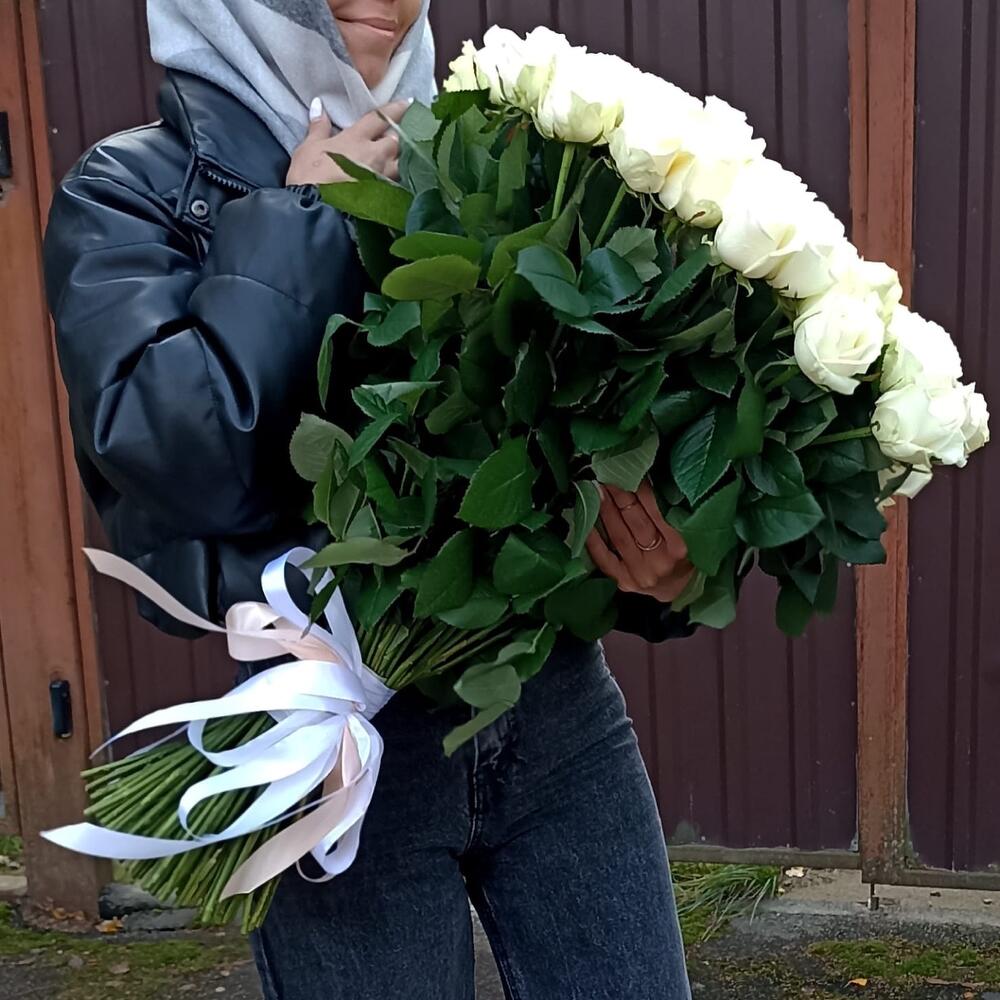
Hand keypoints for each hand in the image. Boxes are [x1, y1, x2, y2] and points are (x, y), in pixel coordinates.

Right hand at [286, 98, 409, 185]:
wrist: (317, 210)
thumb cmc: (309, 176)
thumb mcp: (308, 148)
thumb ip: (318, 128)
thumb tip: (319, 105)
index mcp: (356, 138)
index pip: (380, 118)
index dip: (394, 109)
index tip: (408, 103)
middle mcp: (375, 155)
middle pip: (396, 141)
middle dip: (399, 138)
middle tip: (399, 137)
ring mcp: (381, 177)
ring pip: (401, 164)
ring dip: (401, 160)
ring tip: (401, 160)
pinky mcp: (383, 197)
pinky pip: (397, 185)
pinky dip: (399, 181)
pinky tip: (398, 184)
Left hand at [586, 481, 694, 603]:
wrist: (677, 587)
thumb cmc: (683, 554)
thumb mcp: (687, 533)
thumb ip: (669, 511)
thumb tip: (644, 478)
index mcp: (680, 545)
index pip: (657, 511)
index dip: (641, 490)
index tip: (631, 471)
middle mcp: (660, 561)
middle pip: (636, 522)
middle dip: (620, 495)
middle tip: (608, 474)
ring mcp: (640, 573)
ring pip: (618, 536)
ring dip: (605, 509)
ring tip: (596, 489)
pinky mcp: (623, 581)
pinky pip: (603, 557)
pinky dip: (593, 538)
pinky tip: (585, 520)